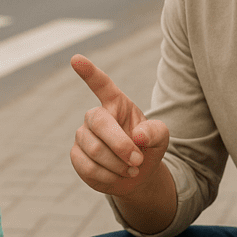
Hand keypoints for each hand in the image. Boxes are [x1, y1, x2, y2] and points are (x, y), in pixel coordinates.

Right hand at [70, 55, 168, 196]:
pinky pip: (88, 167)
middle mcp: (96, 115)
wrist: (135, 174)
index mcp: (116, 103)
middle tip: (138, 161)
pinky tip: (117, 176)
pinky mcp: (76, 155)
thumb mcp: (161, 138)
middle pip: (100, 124)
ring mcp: (83, 135)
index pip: (101, 84)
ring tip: (131, 169)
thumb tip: (138, 136)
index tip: (76, 59)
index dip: (88, 72)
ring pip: (95, 150)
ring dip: (118, 165)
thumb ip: (155, 132)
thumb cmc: (147, 148)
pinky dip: (108, 177)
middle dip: (121, 145)